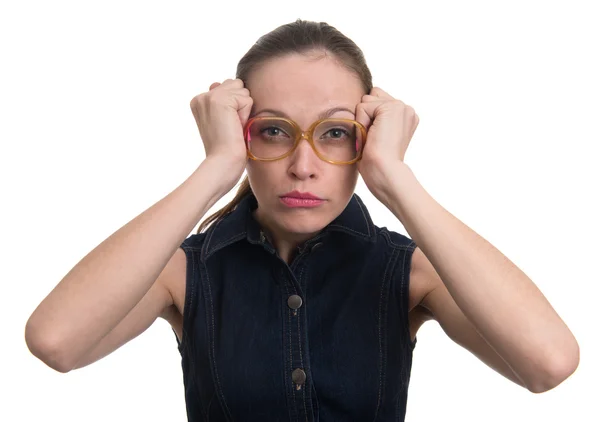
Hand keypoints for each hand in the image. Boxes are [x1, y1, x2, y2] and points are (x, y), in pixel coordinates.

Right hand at [189, 78, 252, 183]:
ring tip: (233, 128)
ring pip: (243, 92)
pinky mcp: (221, 100)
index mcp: (200, 101)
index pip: (229, 89)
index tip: (226, 127)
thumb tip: (217, 83)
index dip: (235, 109)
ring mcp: (210, 97)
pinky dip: (245, 115)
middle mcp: (202, 96)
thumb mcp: (221, 121)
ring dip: (243, 111)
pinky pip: (247, 99)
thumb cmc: (225, 149)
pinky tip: (235, 127)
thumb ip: (221, 100)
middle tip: (231, 127)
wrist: (222, 162)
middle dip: (240, 107)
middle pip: (237, 86)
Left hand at [355, 87, 419, 201]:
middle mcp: (406, 109)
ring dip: (363, 121)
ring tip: (373, 139)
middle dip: (366, 117)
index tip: (376, 139)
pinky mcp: (392, 107)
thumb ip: (374, 117)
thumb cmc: (377, 163)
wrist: (385, 172)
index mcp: (404, 116)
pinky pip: (363, 107)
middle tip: (374, 139)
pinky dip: (362, 124)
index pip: (376, 101)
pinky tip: (372, 137)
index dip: (368, 119)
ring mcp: (401, 107)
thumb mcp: (375, 135)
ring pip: (365, 102)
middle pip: (370, 97)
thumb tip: (363, 100)